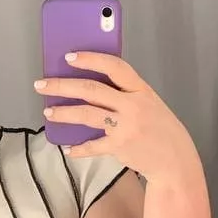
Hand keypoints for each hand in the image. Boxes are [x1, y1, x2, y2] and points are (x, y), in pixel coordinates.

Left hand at [36, 53, 199, 185]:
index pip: (114, 66)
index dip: (90, 59)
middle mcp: (133, 105)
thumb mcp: (149, 103)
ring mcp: (126, 126)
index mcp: (141, 89)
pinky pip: (93, 146)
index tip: (69, 57)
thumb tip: (90, 87)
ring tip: (48, 111)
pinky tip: (68, 148)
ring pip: (87, 114)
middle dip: (62, 85)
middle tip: (42, 84)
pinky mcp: (120, 146)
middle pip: (91, 90)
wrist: (175, 160)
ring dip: (64, 112)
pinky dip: (79, 148)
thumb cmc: (160, 128)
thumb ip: (126, 93)